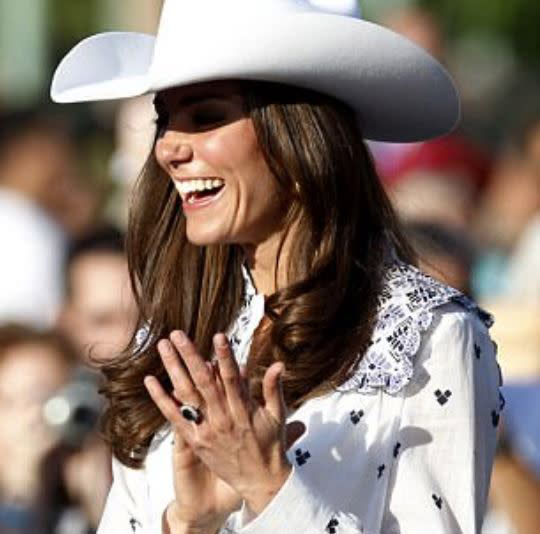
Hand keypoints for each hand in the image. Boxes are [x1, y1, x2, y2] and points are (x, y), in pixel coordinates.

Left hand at [145, 331, 304, 530]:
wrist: (260, 483)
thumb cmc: (270, 446)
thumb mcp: (278, 416)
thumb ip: (274, 388)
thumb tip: (278, 364)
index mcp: (244, 410)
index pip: (232, 377)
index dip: (225, 356)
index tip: (218, 336)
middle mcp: (223, 418)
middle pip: (204, 382)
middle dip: (190, 356)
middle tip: (178, 334)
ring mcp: (207, 431)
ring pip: (187, 395)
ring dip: (174, 369)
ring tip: (164, 347)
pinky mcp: (196, 442)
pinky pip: (175, 419)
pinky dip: (162, 399)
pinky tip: (150, 381)